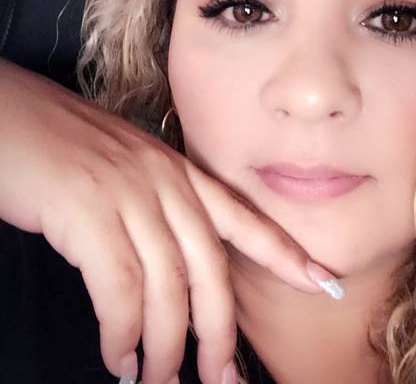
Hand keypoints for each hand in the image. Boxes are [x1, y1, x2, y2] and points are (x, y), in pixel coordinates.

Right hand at [0, 59, 340, 383]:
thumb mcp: (126, 169)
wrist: (11, 118)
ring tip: (157, 379)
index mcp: (177, 172)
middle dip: (220, 330)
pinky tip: (117, 354)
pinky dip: (122, 332)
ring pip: (167, 287)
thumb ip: (155, 207)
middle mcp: (163, 182)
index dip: (286, 253)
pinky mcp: (88, 214)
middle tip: (222, 379)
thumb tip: (168, 269)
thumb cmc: (63, 146)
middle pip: (210, 268)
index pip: (243, 218)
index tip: (323, 282)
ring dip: (165, 346)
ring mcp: (128, 195)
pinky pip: (120, 289)